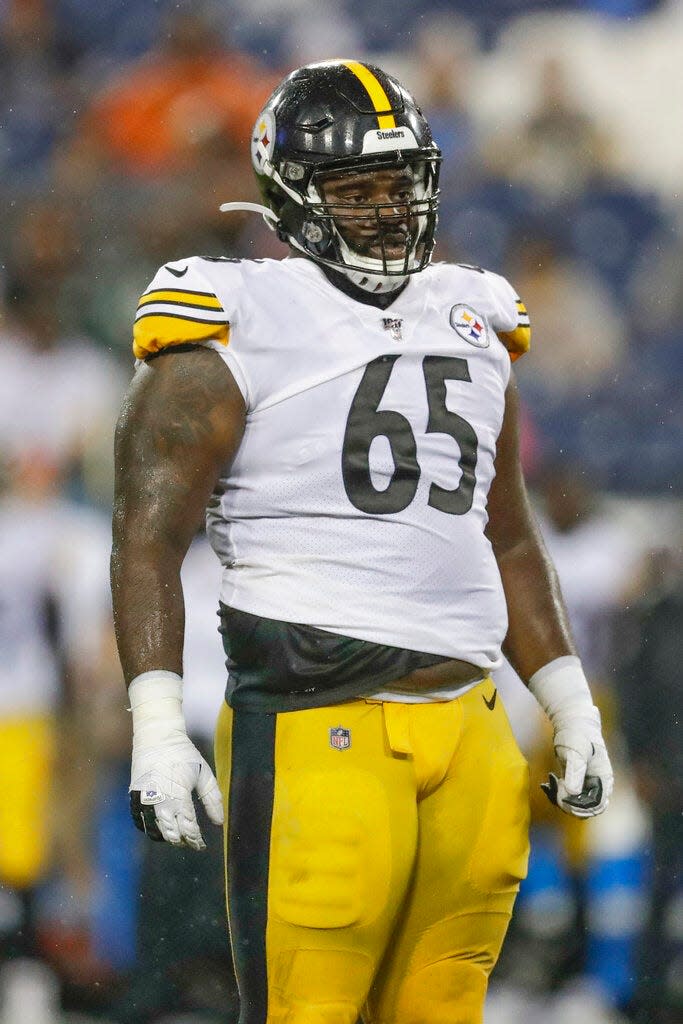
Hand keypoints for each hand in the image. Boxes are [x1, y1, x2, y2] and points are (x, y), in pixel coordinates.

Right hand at [128, 672, 223, 850]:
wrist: (156, 737)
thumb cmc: (183, 754)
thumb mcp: (203, 773)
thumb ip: (212, 799)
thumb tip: (219, 823)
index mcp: (178, 794)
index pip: (188, 827)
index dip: (195, 839)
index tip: (202, 844)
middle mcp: (159, 800)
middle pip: (170, 834)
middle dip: (182, 841)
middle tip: (191, 841)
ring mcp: (144, 800)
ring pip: (154, 831)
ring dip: (167, 837)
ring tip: (179, 836)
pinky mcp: (134, 797)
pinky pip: (141, 822)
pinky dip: (151, 829)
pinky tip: (162, 828)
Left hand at [541, 705, 612, 817]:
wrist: (571, 721)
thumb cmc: (576, 734)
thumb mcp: (575, 753)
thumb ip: (575, 772)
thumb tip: (572, 793)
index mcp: (603, 780)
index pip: (596, 806)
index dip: (580, 807)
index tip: (563, 798)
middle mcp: (597, 785)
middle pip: (585, 809)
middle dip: (567, 804)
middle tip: (553, 790)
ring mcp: (586, 784)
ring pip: (574, 805)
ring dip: (559, 800)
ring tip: (548, 785)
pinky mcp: (575, 781)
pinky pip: (567, 797)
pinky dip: (556, 794)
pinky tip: (546, 785)